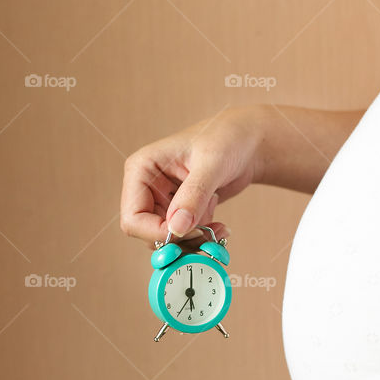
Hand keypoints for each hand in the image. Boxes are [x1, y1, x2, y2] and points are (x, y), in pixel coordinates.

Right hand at [120, 106, 266, 247]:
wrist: (247, 143)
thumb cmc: (227, 139)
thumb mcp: (211, 165)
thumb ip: (193, 196)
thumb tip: (176, 228)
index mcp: (141, 170)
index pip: (133, 218)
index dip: (157, 233)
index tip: (189, 233)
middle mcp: (147, 188)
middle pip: (149, 233)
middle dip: (180, 239)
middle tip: (208, 234)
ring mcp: (163, 202)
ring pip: (167, 240)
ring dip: (194, 240)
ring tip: (218, 225)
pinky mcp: (179, 212)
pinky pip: (183, 237)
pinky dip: (201, 237)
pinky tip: (218, 225)